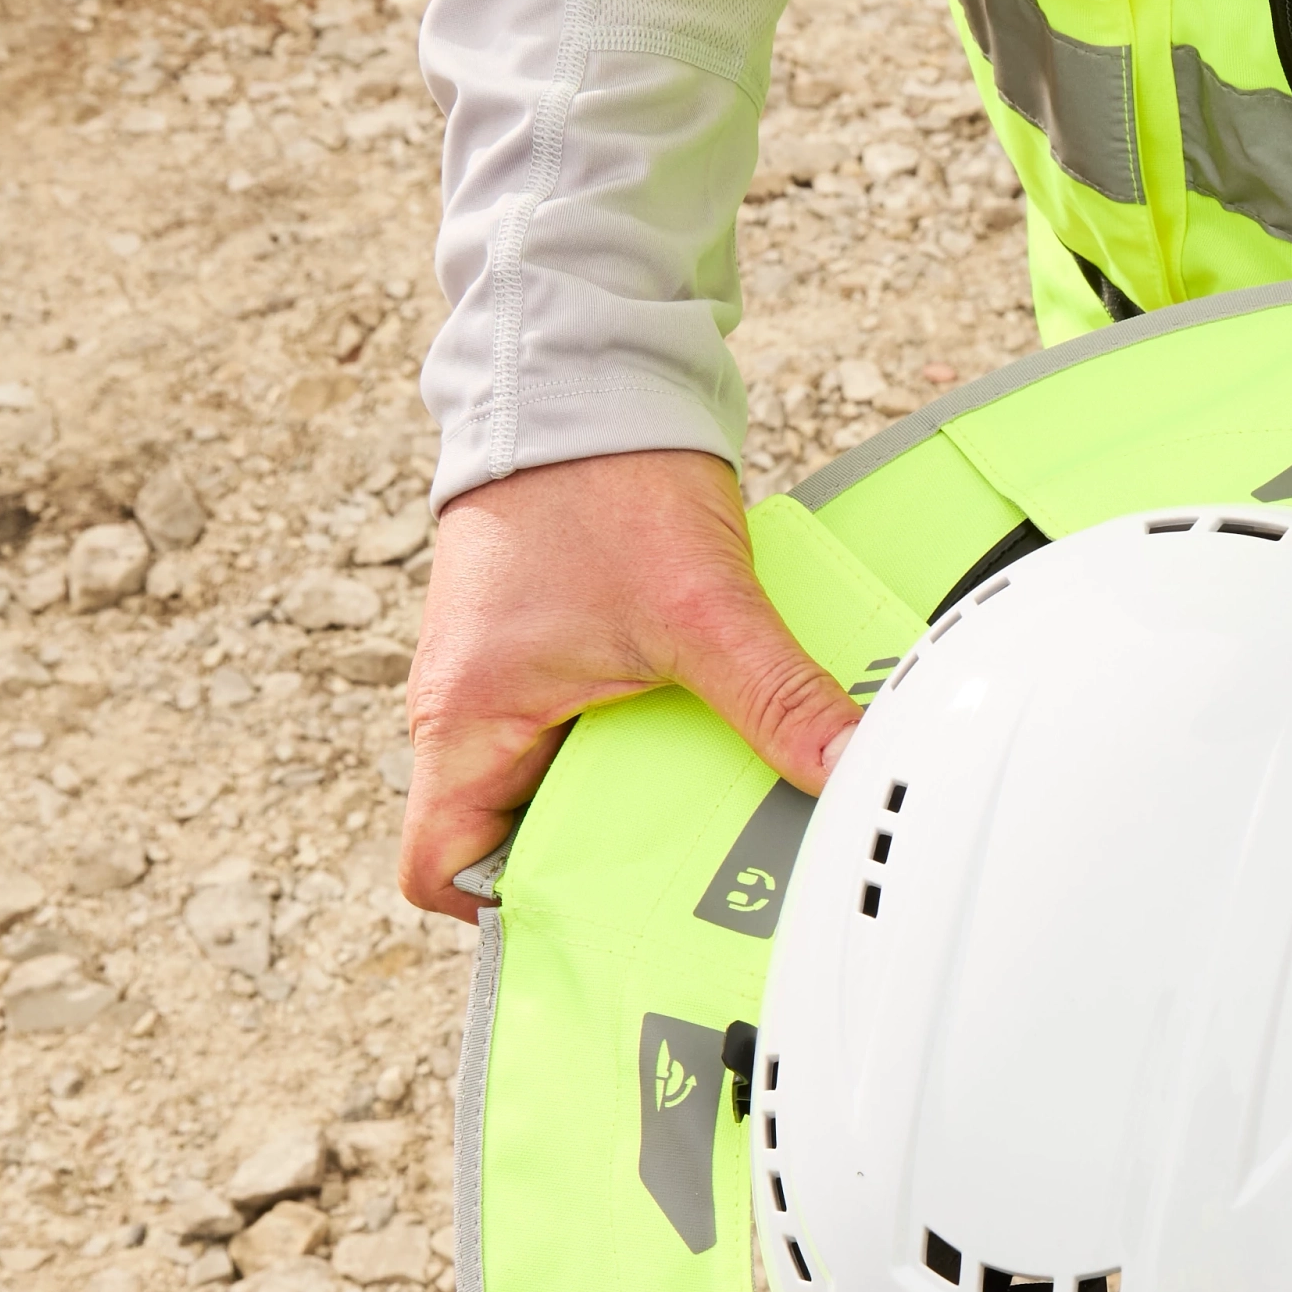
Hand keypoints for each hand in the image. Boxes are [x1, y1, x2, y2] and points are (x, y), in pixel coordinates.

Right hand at [398, 449, 860, 917]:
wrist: (587, 374)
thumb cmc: (600, 479)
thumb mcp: (701, 607)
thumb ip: (777, 697)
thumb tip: (851, 769)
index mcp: (462, 720)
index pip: (440, 870)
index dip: (506, 914)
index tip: (601, 918)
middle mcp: (468, 711)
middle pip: (513, 840)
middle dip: (598, 867)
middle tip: (691, 889)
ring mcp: (509, 682)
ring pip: (562, 787)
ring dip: (631, 805)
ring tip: (715, 823)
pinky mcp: (551, 653)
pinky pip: (590, 735)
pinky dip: (645, 751)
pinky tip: (716, 752)